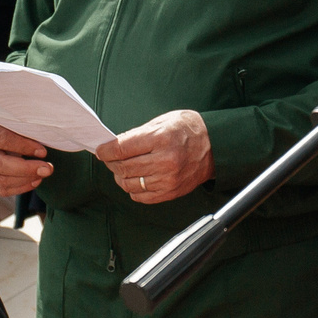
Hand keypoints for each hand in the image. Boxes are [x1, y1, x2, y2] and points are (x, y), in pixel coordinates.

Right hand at [0, 111, 53, 197]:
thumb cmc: (2, 115)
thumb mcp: (7, 113)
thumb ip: (20, 123)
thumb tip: (45, 137)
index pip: (0, 139)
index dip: (23, 146)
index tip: (43, 152)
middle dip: (26, 169)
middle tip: (47, 168)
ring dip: (25, 180)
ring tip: (43, 174)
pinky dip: (19, 188)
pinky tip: (34, 181)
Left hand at [98, 111, 212, 204]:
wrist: (216, 146)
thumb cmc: (188, 130)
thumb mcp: (163, 121)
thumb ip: (138, 134)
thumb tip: (114, 145)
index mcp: (161, 139)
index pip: (121, 149)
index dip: (106, 151)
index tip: (101, 150)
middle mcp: (165, 161)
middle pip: (123, 167)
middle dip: (111, 163)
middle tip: (110, 158)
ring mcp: (168, 179)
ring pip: (129, 184)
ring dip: (121, 177)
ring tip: (124, 169)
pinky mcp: (171, 192)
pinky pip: (141, 196)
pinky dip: (133, 189)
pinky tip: (136, 179)